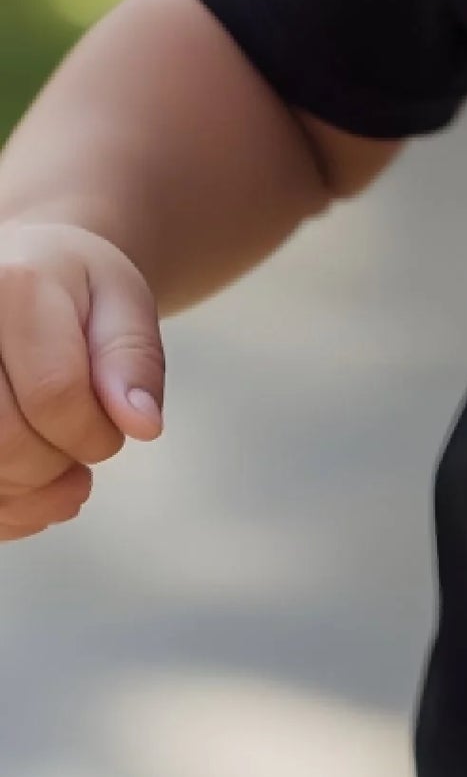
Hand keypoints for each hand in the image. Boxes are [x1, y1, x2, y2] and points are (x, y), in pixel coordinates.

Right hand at [0, 220, 165, 539]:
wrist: (14, 270)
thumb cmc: (71, 289)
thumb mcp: (121, 302)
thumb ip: (133, 359)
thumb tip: (144, 426)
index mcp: (11, 287)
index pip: (54, 392)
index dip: (95, 431)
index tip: (116, 429)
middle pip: (4, 442)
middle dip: (56, 465)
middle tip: (85, 449)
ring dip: (25, 494)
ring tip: (60, 475)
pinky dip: (1, 506)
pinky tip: (27, 491)